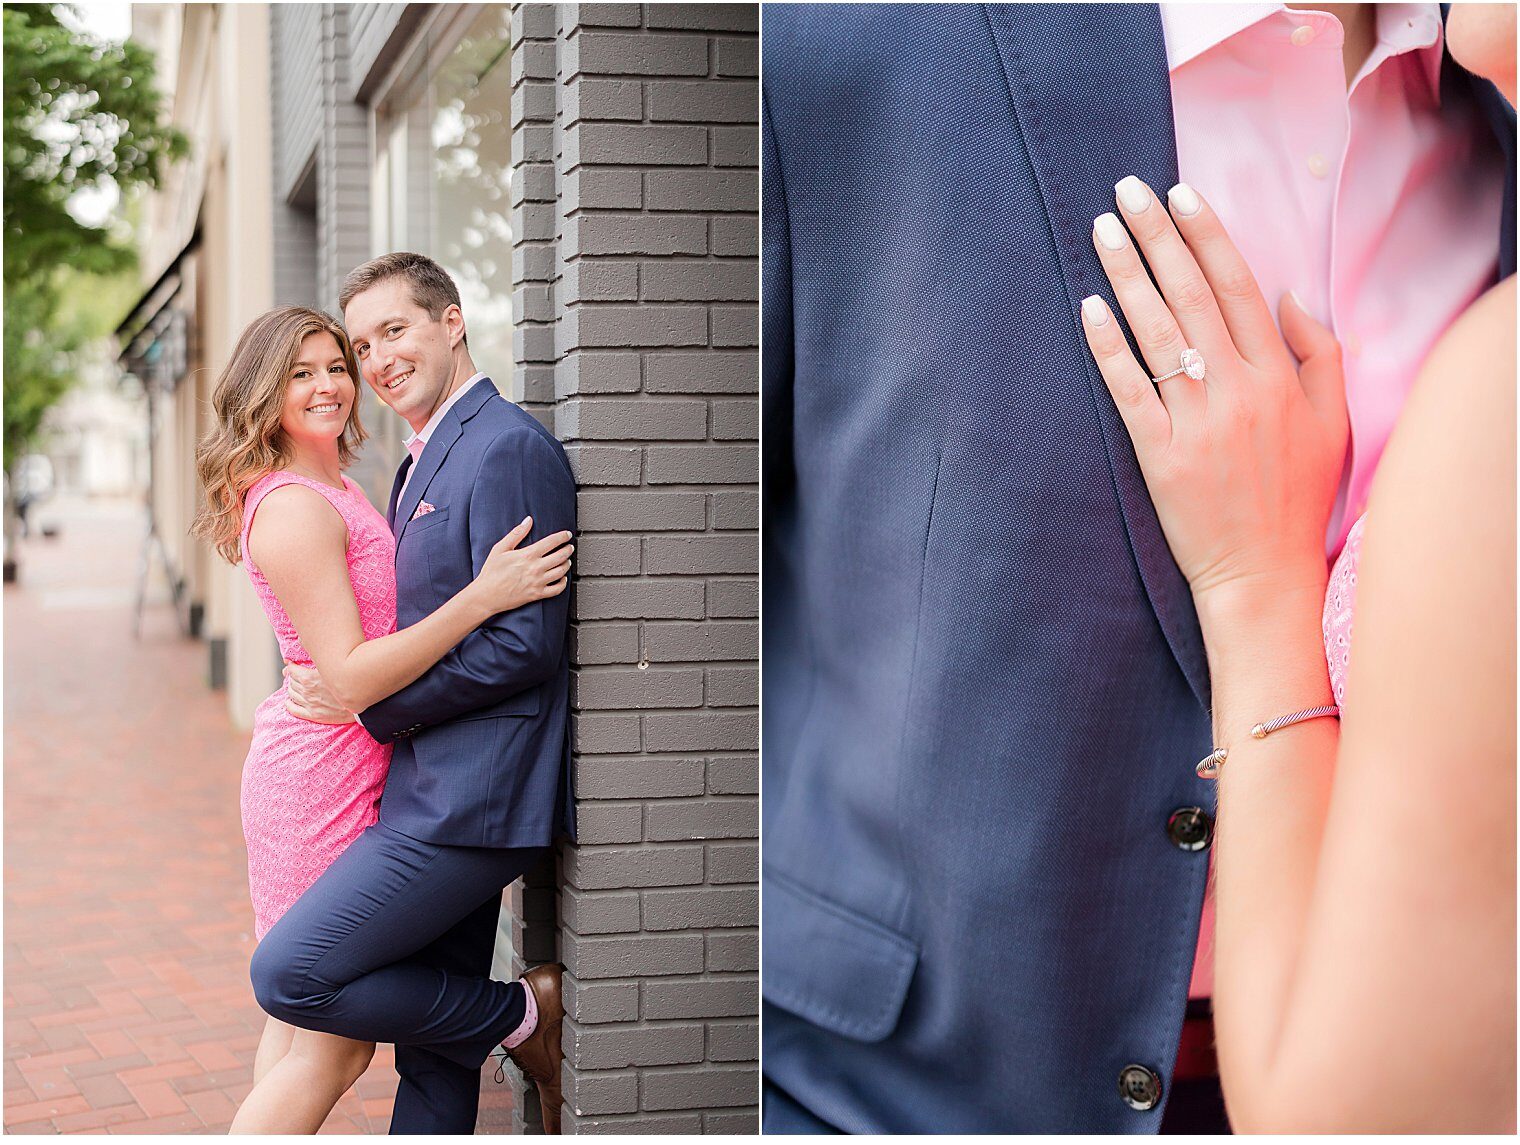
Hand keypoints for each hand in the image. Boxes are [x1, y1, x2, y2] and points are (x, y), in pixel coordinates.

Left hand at [283, 661, 356, 723]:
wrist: (363, 701)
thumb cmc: (350, 680)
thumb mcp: (333, 666)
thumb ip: (317, 659)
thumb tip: (300, 648)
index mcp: (310, 678)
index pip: (292, 671)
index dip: (291, 667)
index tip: (292, 665)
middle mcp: (308, 691)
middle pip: (292, 682)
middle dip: (292, 677)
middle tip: (296, 675)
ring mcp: (310, 704)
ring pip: (292, 694)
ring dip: (292, 688)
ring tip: (296, 686)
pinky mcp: (314, 715)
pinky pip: (294, 710)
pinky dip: (289, 704)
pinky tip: (289, 701)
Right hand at [474, 516, 572, 614]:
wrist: (486, 595)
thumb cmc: (491, 572)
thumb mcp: (500, 549)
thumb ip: (516, 533)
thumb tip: (528, 520)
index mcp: (528, 555)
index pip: (552, 542)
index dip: (562, 537)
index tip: (567, 534)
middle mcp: (536, 568)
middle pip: (560, 556)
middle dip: (568, 549)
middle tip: (570, 547)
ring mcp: (538, 582)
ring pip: (561, 572)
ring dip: (567, 564)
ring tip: (567, 560)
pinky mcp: (537, 594)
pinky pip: (557, 589)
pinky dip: (563, 583)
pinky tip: (563, 578)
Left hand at [1079, 177, 1348, 603]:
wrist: (1262, 571)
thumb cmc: (1295, 495)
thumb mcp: (1332, 420)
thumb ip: (1318, 353)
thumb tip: (1289, 295)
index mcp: (1279, 374)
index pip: (1236, 286)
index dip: (1206, 235)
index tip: (1180, 193)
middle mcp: (1238, 389)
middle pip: (1191, 295)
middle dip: (1157, 236)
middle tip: (1126, 191)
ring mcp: (1197, 421)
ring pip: (1158, 332)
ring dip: (1127, 275)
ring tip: (1102, 231)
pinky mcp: (1160, 455)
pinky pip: (1130, 390)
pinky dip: (1109, 347)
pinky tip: (1089, 308)